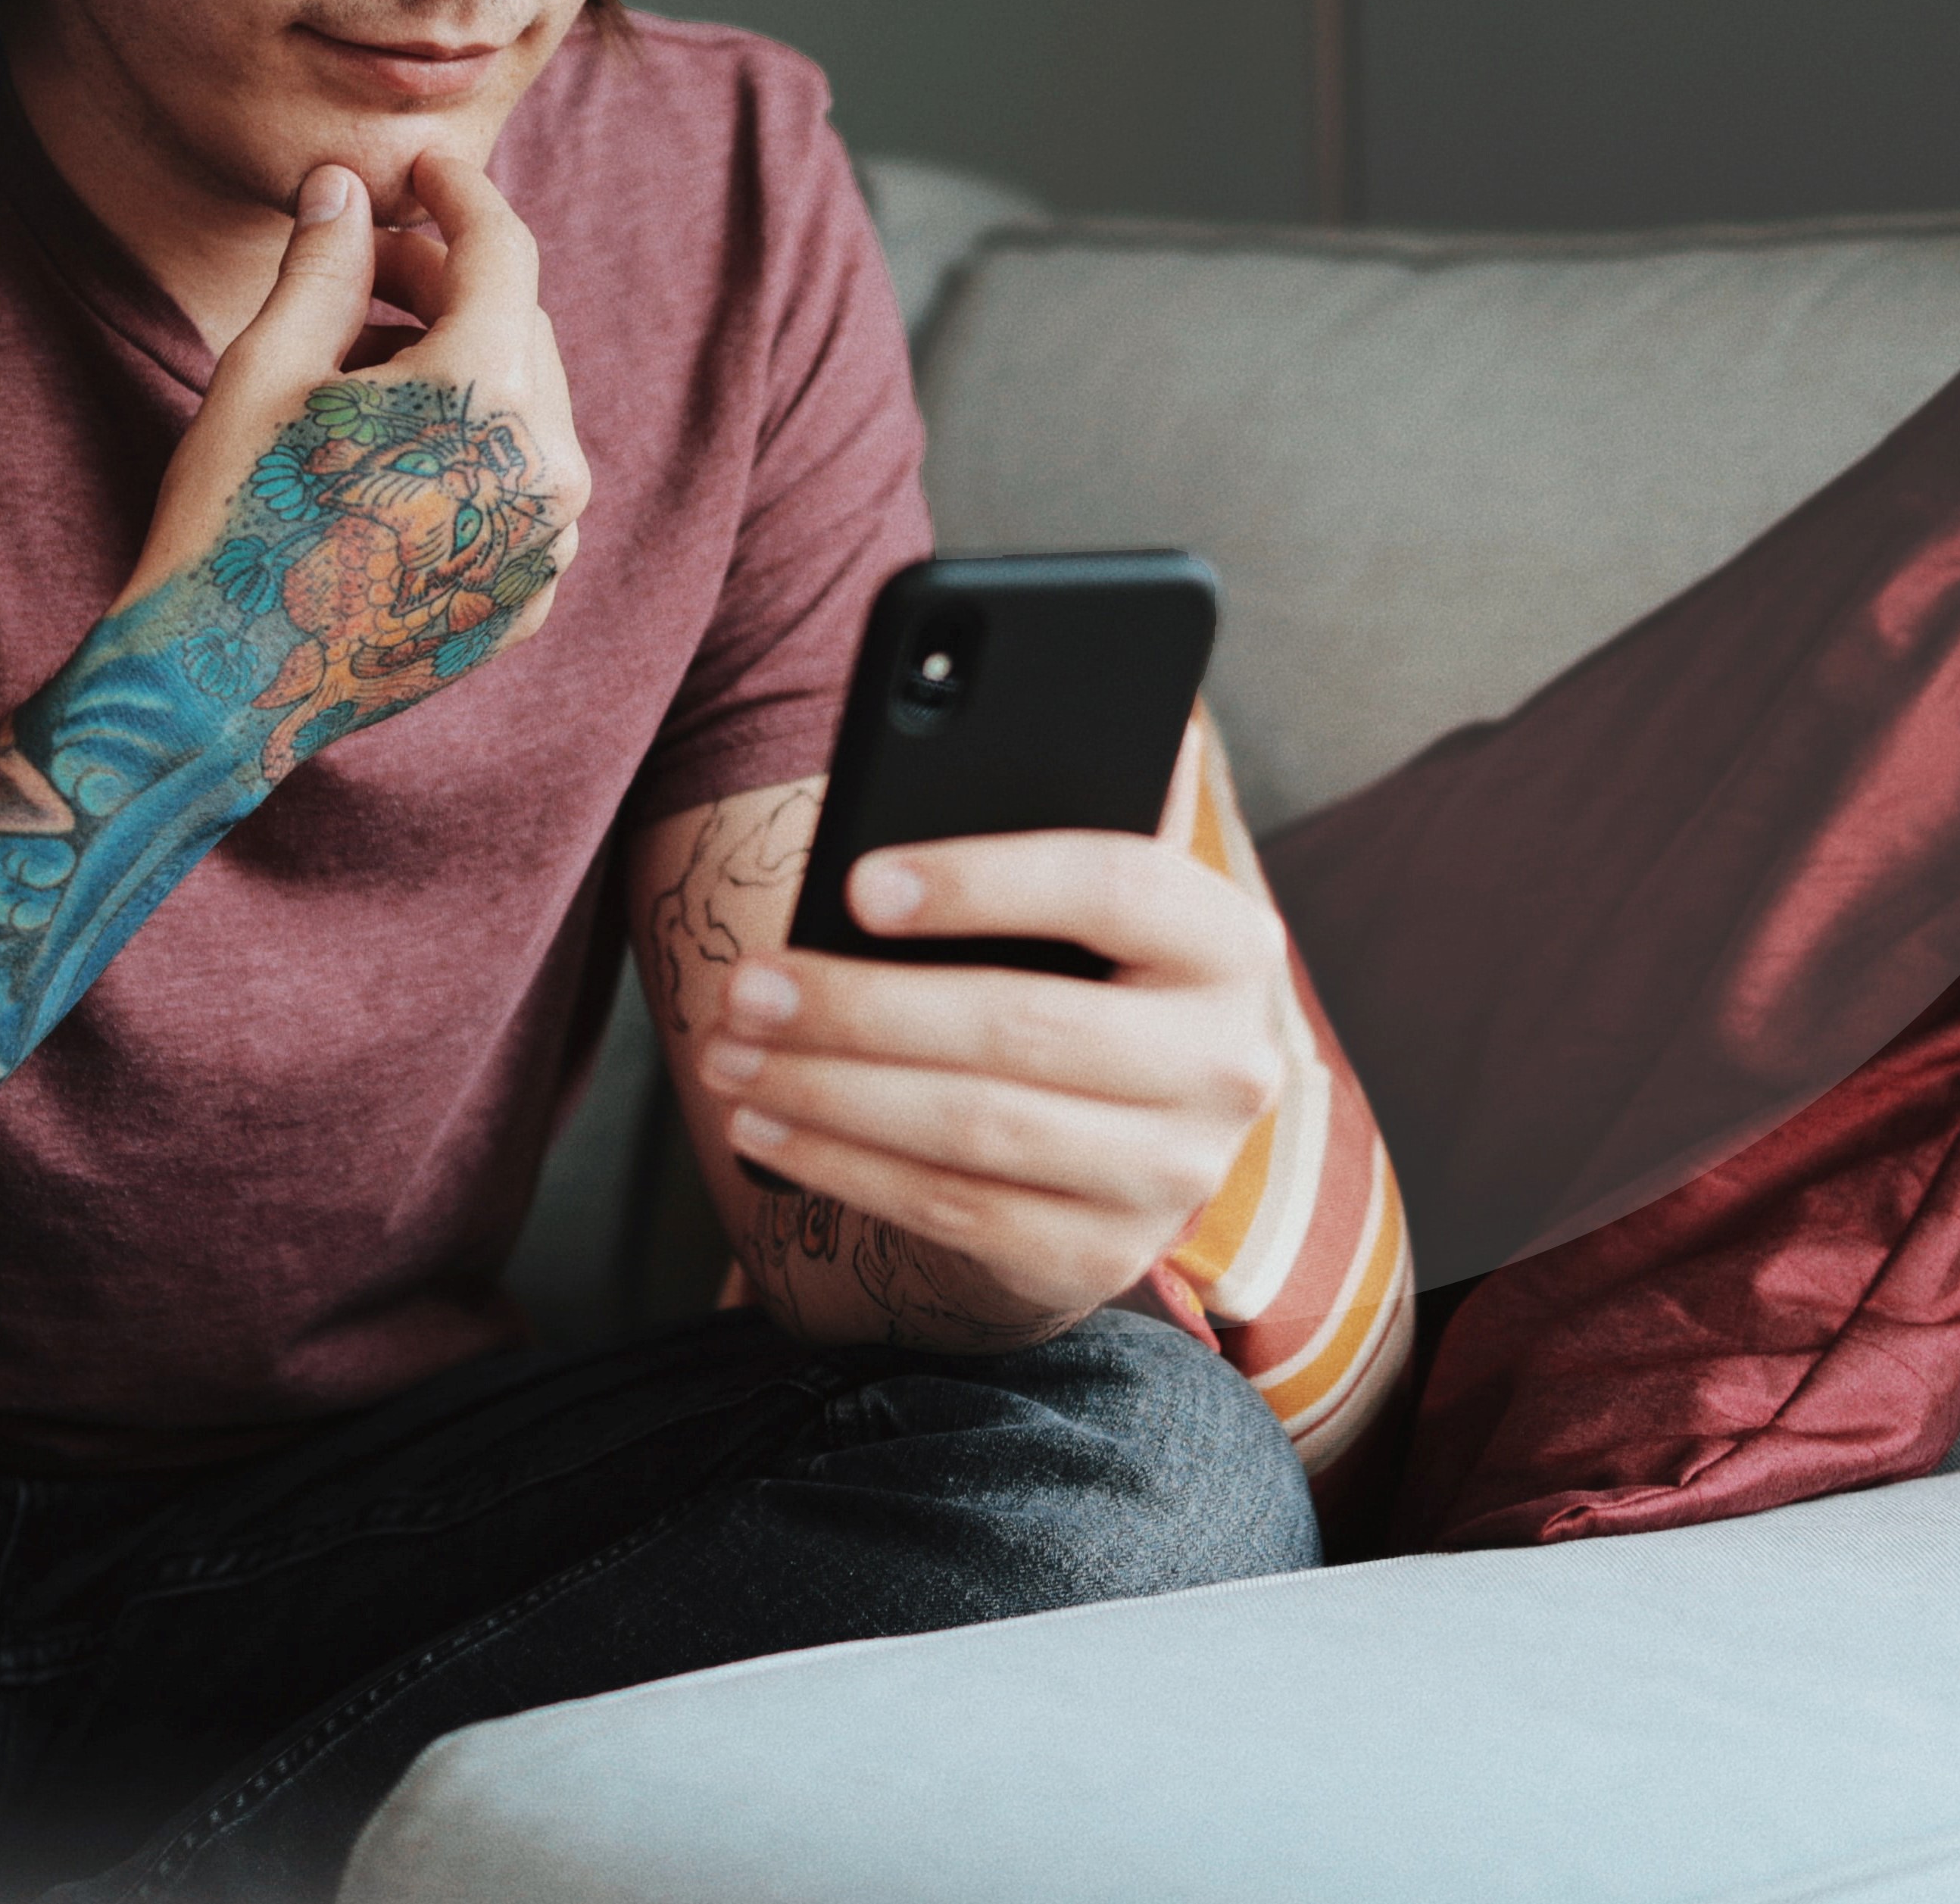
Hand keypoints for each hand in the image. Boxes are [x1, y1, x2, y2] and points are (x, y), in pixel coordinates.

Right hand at [128, 152, 588, 762]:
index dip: (461, 193)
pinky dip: (470, 454)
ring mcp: (549, 545)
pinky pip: (519, 491)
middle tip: (364, 271)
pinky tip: (386, 459)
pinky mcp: (531, 599)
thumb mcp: (269, 369)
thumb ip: (326, 263)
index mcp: (488, 399)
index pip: (502, 253)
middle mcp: (548, 472)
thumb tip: (344, 184)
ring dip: (457, 370)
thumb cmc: (234, 517)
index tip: (424, 169)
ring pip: (524, 410)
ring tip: (358, 376)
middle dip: (446, 284)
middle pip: (517, 329)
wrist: (223, 686)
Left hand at [704, 796, 1290, 1329]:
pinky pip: (954, 1209)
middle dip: (860, 1006)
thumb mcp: (1089, 903)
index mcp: (1230, 942)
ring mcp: (1174, 1172)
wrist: (1121, 1140)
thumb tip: (1005, 705)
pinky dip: (844, 1166)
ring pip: (976, 1126)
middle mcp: (1228, 1063)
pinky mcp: (1104, 1255)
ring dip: (828, 1090)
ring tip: (729, 1050)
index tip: (857, 883)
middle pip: (1023, 1024)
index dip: (981, 881)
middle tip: (745, 985)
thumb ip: (1064, 812)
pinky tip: (766, 1125)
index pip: (1114, 886)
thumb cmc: (1080, 975)